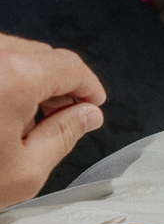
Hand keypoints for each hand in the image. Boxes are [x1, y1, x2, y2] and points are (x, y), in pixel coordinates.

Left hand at [0, 33, 104, 209]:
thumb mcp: (26, 169)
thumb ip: (64, 135)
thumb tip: (88, 114)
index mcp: (15, 75)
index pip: (69, 66)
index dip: (89, 87)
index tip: (94, 106)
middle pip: (39, 54)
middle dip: (59, 84)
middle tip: (64, 117)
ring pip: (10, 53)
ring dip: (27, 80)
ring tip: (24, 120)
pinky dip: (2, 79)